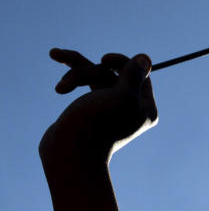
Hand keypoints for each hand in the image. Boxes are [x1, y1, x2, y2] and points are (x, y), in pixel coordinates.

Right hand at [40, 49, 156, 165]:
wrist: (68, 152)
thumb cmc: (99, 124)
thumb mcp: (123, 96)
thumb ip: (134, 75)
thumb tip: (146, 58)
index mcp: (145, 107)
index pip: (138, 74)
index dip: (121, 62)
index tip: (105, 60)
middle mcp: (130, 107)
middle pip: (112, 74)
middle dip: (90, 72)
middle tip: (72, 80)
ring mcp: (109, 108)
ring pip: (95, 76)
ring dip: (76, 75)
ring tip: (61, 86)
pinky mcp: (89, 108)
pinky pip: (84, 83)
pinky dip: (71, 78)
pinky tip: (59, 78)